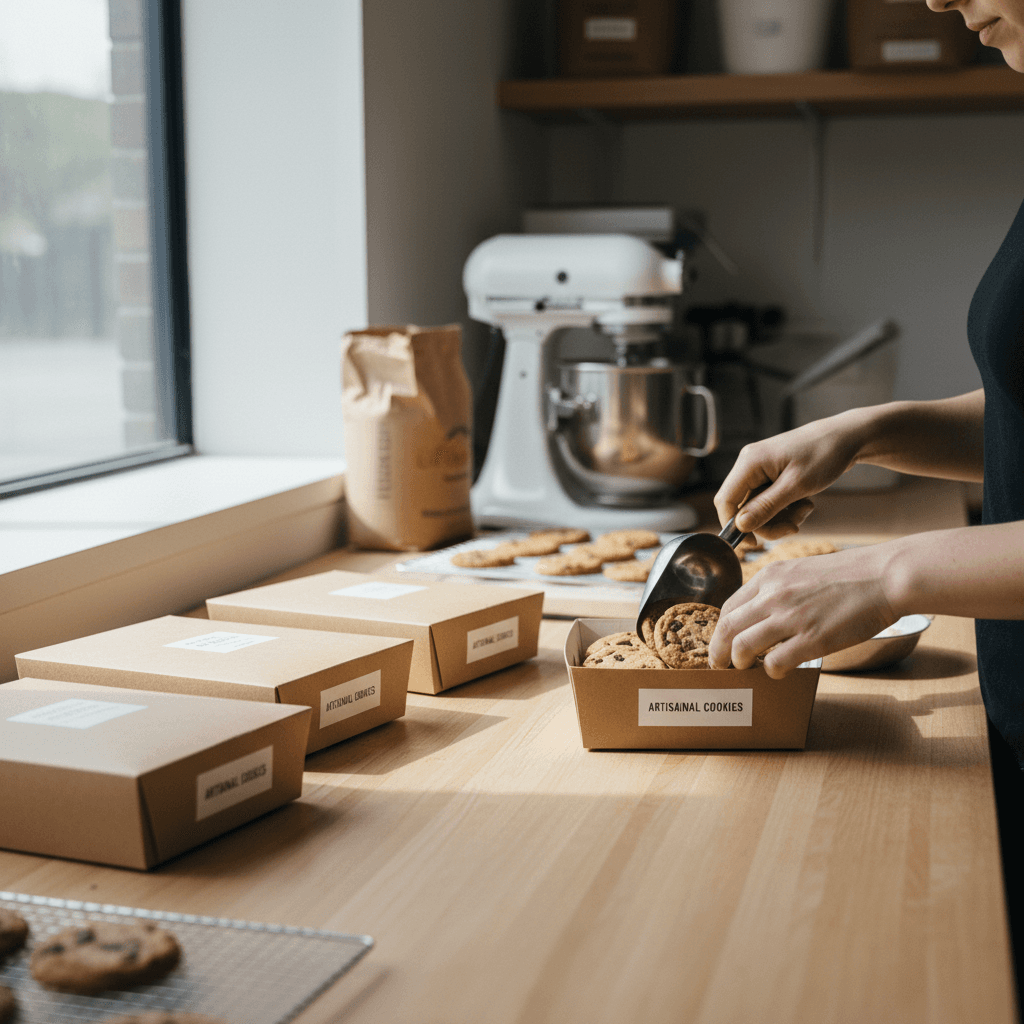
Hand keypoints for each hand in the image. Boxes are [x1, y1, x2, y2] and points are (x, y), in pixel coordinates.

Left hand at [707, 543, 899, 676]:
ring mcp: (792, 617)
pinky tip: (778, 671)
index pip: (729, 607)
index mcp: (770, 576)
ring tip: (745, 669)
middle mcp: (774, 595)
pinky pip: (775, 663)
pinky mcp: (812, 639)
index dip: (721, 630)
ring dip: (739, 663)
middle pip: (728, 628)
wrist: (885, 576)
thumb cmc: (850, 575)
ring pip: (743, 647)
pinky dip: (770, 671)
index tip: (722, 643)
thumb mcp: (801, 570)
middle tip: (720, 665)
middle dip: (718, 652)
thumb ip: (777, 589)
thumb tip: (761, 614)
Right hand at [714, 413, 868, 538]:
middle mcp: (749, 465)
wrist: (847, 437)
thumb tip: (739, 526)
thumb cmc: (824, 455)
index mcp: (749, 462)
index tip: (755, 543)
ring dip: (780, 517)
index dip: (735, 526)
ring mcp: (760, 470)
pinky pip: (769, 501)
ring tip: (805, 510)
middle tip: (793, 528)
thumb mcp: (796, 486)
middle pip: (743, 508)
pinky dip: (785, 509)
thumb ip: (765, 507)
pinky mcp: (771, 475)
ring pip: (758, 507)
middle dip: (767, 523)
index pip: (726, 501)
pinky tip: (804, 503)